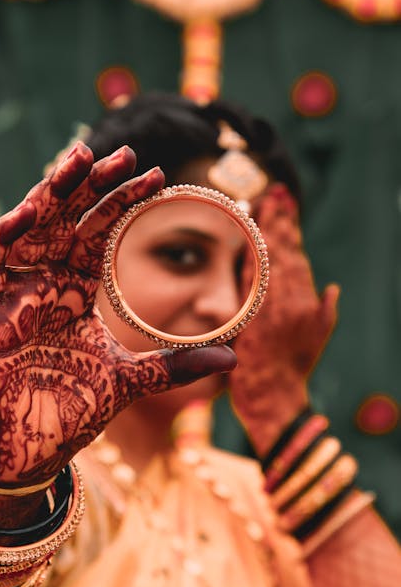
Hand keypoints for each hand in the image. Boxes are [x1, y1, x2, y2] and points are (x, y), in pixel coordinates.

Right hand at [0, 143, 235, 522]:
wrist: (26, 450)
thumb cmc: (69, 412)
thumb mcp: (128, 381)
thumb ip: (175, 367)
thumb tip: (233, 357)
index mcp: (77, 292)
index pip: (100, 234)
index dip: (122, 203)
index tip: (155, 176)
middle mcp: (47, 284)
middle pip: (67, 220)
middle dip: (91, 185)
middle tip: (124, 152)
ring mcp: (15, 294)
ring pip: (30, 228)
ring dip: (51, 194)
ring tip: (80, 160)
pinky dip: (6, 236)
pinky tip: (31, 212)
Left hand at [229, 184, 338, 455]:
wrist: (275, 396)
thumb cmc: (293, 370)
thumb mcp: (317, 340)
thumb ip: (325, 313)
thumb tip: (334, 290)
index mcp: (304, 300)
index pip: (296, 255)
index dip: (291, 229)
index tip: (286, 204)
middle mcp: (291, 299)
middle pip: (285, 250)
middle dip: (281, 218)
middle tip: (276, 191)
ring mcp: (274, 306)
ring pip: (272, 258)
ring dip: (270, 229)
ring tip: (268, 201)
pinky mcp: (256, 314)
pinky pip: (255, 277)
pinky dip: (255, 253)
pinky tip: (252, 234)